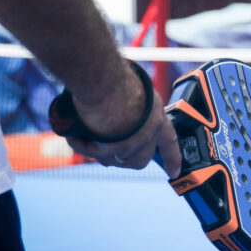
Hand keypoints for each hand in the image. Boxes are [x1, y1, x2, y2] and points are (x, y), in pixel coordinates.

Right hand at [64, 67, 181, 178]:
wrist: (104, 80)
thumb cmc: (119, 79)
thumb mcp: (138, 92)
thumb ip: (136, 108)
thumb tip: (126, 115)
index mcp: (157, 118)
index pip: (170, 142)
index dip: (172, 158)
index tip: (174, 172)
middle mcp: (147, 135)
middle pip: (140, 160)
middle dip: (125, 157)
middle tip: (108, 146)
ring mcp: (131, 144)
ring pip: (114, 159)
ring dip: (99, 150)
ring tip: (87, 132)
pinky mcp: (112, 149)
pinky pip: (93, 153)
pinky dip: (82, 145)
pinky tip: (76, 135)